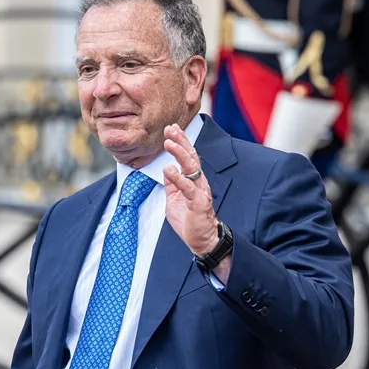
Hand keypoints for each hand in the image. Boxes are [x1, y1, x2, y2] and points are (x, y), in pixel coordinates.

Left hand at [162, 123, 219, 255]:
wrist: (201, 240)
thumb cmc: (189, 219)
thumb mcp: (174, 198)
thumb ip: (172, 183)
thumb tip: (166, 169)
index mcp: (193, 180)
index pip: (187, 156)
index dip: (181, 141)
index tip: (171, 128)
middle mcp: (199, 182)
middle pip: (190, 156)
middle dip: (181, 141)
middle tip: (170, 128)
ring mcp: (200, 191)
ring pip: (191, 167)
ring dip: (179, 153)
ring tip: (168, 143)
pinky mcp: (198, 203)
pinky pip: (188, 188)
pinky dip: (178, 178)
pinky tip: (169, 169)